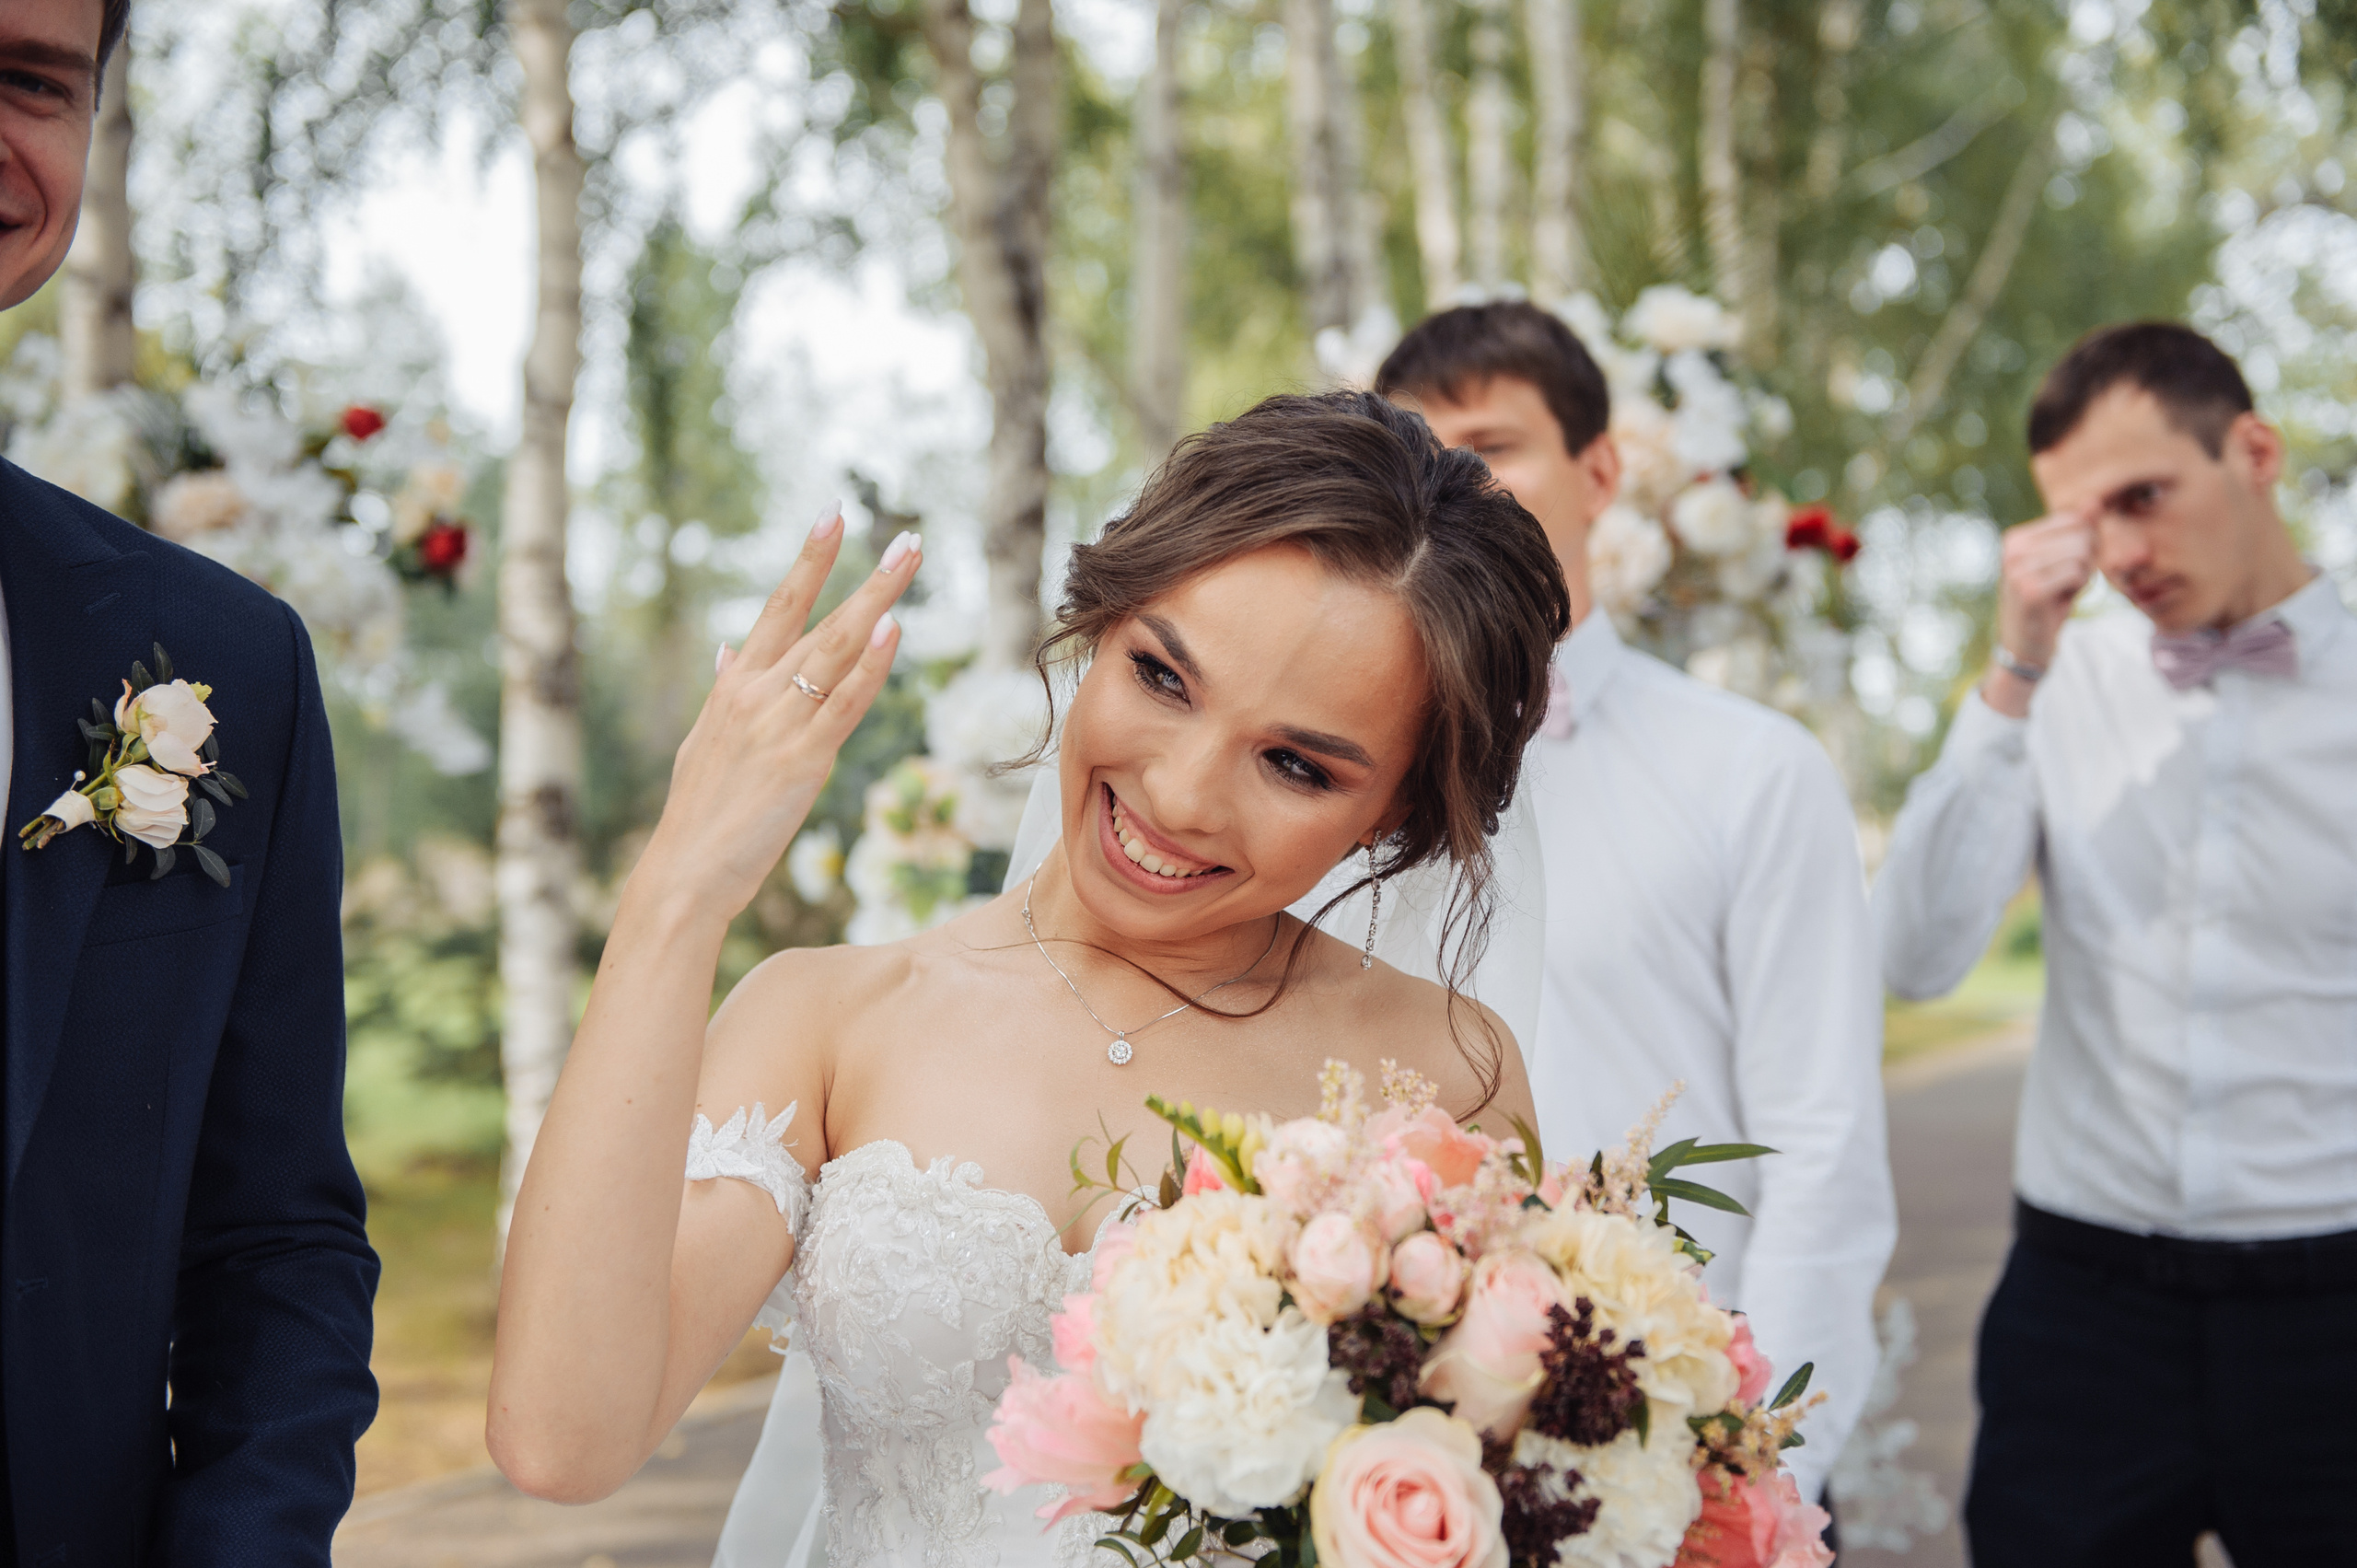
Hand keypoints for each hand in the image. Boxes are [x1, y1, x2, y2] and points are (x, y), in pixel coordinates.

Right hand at [637, 509, 920, 918]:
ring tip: (910, 561)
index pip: (778, 607)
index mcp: (735, 685)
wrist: (683, 873)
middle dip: (870, 577)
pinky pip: (843, 703)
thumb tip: (727, 648)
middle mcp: (756, 693)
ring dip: (879, 601)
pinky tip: (894, 632)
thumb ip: (722, 690)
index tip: (832, 515)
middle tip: (910, 537)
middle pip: (822, 620)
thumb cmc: (698, 814)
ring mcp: (779, 723)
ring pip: (838, 649)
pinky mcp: (801, 760)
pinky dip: (871, 666)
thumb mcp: (702, 740)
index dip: (809, 560)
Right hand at [1985, 508, 2093, 714]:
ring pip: (2082, 554)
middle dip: (2087, 561)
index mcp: (2015, 537)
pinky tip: (2058, 603)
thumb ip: (2080, 530)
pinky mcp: (2028, 590)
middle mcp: (2011, 549)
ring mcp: (2016, 569)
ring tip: (2060, 594)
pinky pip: (2077, 573)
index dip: (2086, 545)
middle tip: (2064, 585)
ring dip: (2082, 578)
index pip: (2076, 519)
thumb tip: (2095, 500)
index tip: (2065, 569)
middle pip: (2082, 535)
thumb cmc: (2047, 603)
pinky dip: (2076, 590)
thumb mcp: (2063, 562)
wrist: (2024, 648)